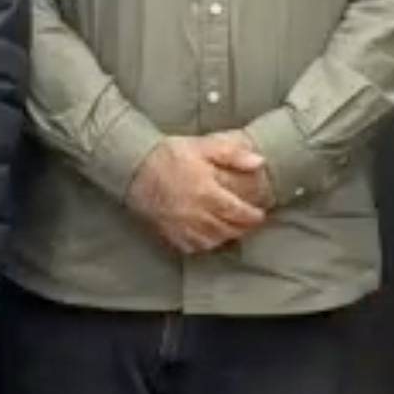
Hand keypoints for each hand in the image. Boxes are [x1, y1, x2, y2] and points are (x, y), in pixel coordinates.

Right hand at [126, 136, 267, 252]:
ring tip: (232, 229)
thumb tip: (259, 161)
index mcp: (208, 192)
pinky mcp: (169, 232)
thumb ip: (233, 154)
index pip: (239, 213)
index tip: (259, 214)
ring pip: (212, 241)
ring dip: (226, 237)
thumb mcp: (203, 146)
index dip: (253, 216)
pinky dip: (204, 244)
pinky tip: (208, 237)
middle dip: (243, 228)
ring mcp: (182, 226)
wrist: (134, 167)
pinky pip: (192, 246)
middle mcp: (197, 214)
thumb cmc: (169, 155)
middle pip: (228, 229)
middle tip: (249, 223)